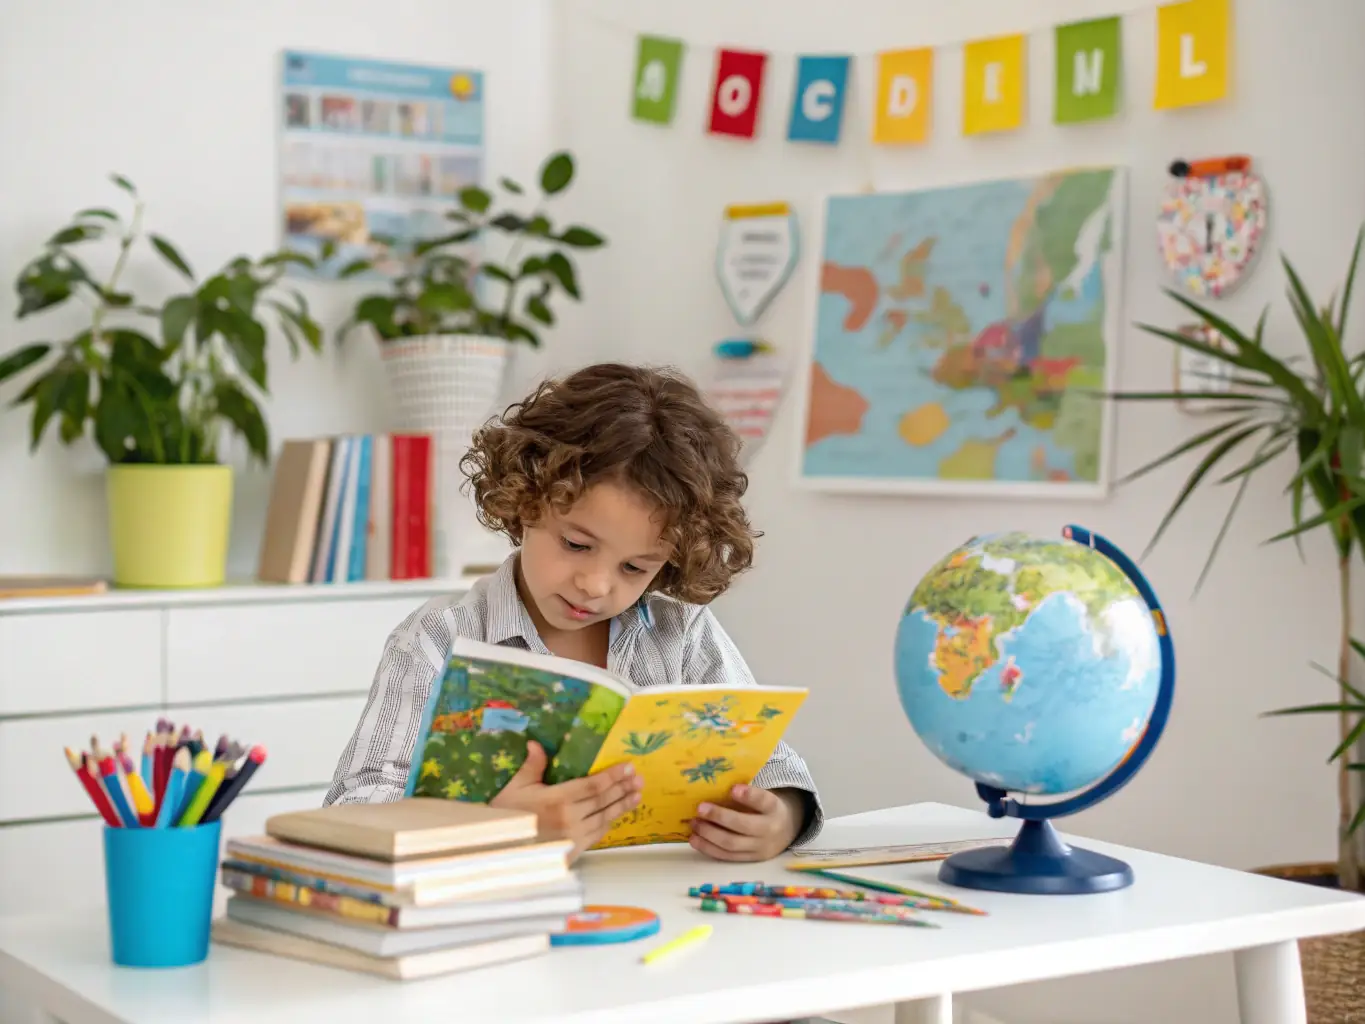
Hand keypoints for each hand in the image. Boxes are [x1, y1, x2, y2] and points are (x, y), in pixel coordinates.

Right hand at [490, 741, 643, 861]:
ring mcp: (572, 838)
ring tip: (636, 796)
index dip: (612, 776)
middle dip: (623, 789)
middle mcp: (569, 819)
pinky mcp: (571, 852)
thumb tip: (537, 743)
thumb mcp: (515, 787)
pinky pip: (595, 836)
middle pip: (603, 801)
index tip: (628, 767)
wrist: (495, 850)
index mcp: (557, 800)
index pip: (593, 786)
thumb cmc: (505, 816)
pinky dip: (608, 825)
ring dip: (621, 807)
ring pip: (603, 819)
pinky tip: (616, 817)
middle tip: (639, 780)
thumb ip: (532, 766)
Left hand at [688, 784, 804, 861]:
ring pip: (731, 844)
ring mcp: (759, 848)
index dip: (749, 795)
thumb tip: (712, 784)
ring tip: (693, 823)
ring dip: (709, 834)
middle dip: (720, 817)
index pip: (763, 801)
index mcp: (774, 808)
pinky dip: (708, 848)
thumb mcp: (765, 796)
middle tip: (700, 808)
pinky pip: (726, 856)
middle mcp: (769, 829)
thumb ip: (746, 792)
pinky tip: (694, 840)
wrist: (787, 831)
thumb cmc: (766, 808)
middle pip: (743, 825)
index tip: (733, 788)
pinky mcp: (749, 859)